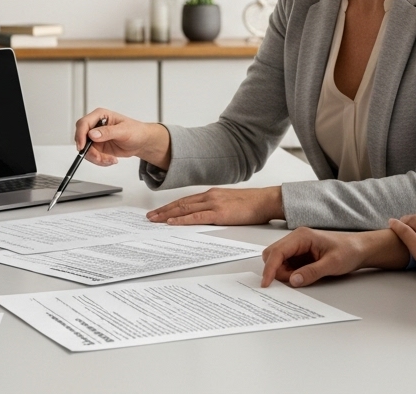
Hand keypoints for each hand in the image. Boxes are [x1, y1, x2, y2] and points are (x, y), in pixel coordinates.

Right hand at [74, 108, 171, 167]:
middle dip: (89, 151)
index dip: (80, 135)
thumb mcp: (123, 130)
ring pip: (86, 150)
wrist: (141, 142)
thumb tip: (92, 134)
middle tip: (99, 158)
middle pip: (81, 138)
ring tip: (110, 160)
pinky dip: (100, 161)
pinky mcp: (97, 147)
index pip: (83, 123)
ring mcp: (95, 137)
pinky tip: (111, 160)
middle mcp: (95, 125)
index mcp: (100, 115)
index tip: (82, 146)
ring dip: (96, 158)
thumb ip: (108, 132)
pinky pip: (92, 156)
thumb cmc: (136, 131)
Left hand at [147, 186, 282, 225]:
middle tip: (150, 217)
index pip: (186, 200)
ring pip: (184, 209)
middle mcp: (210, 196)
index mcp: (212, 194)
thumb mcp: (230, 203)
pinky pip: (196, 217)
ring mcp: (214, 204)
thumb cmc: (252, 204)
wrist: (266, 201)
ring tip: (155, 220)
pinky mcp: (219, 213)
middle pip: (181, 203)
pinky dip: (182, 219)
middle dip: (163, 211)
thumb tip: (206, 216)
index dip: (170, 206)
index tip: (159, 212)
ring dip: (167, 215)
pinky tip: (172, 222)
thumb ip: (217, 207)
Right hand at [260, 227, 408, 287]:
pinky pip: (287, 264)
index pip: (277, 252)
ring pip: (278, 260)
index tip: (266, 283)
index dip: (270, 269)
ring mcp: (298, 246)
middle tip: (291, 282)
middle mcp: (296, 239)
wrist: (360, 249)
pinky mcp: (300, 254)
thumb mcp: (332, 264)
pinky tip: (301, 276)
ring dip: (283, 272)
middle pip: (272, 255)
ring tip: (302, 278)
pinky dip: (289, 273)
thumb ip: (311, 272)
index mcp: (301, 236)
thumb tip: (293, 280)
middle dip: (276, 270)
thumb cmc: (349, 251)